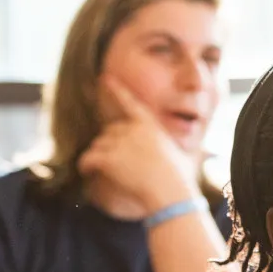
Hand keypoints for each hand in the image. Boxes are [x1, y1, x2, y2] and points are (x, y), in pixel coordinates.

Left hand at [78, 75, 200, 213]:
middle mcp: (133, 130)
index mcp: (151, 127)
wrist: (171, 193)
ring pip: (97, 146)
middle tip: (119, 164)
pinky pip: (87, 159)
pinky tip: (88, 172)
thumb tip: (187, 157)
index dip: (117, 90)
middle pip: (109, 132)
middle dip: (110, 146)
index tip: (105, 77)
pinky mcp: (108, 158)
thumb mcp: (182, 158)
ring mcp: (119, 143)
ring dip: (99, 158)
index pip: (131, 104)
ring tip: (108, 173)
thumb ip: (173, 151)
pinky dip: (85, 166)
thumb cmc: (179, 180)